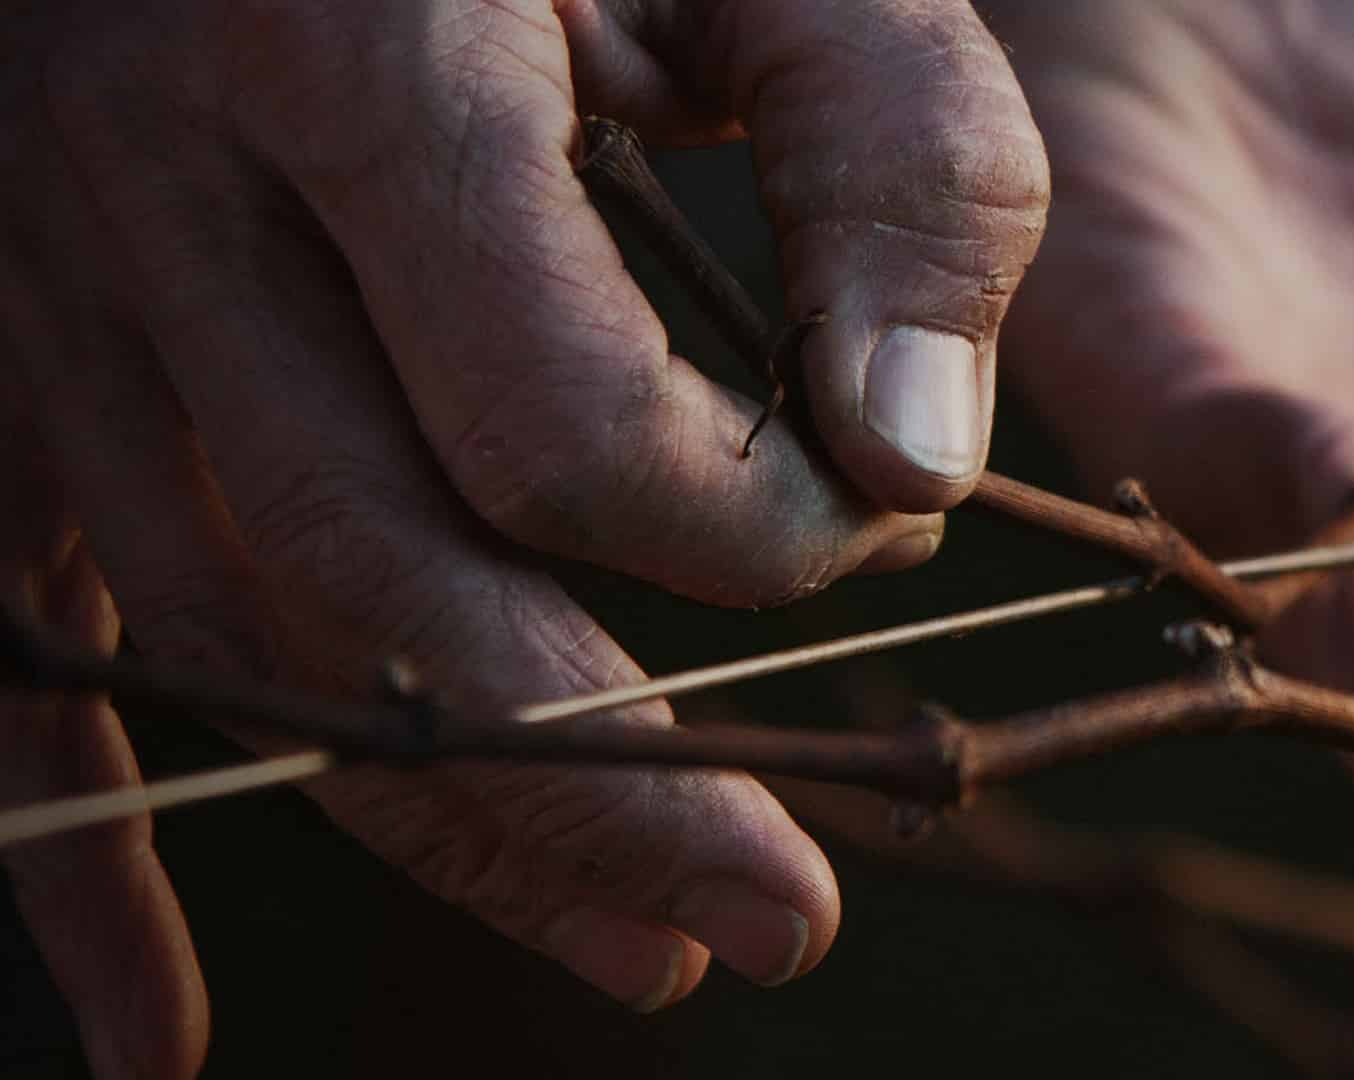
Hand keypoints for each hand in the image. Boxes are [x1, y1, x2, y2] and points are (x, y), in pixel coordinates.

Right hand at [2, 1, 1045, 1074]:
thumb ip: (895, 162)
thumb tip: (919, 461)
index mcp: (358, 57)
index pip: (556, 422)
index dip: (755, 525)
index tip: (881, 511)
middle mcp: (160, 193)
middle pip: (381, 580)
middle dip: (613, 783)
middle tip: (786, 923)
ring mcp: (49, 293)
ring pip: (241, 643)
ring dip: (450, 829)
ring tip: (645, 947)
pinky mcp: (11, 363)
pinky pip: (21, 658)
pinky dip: (91, 864)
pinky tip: (163, 1038)